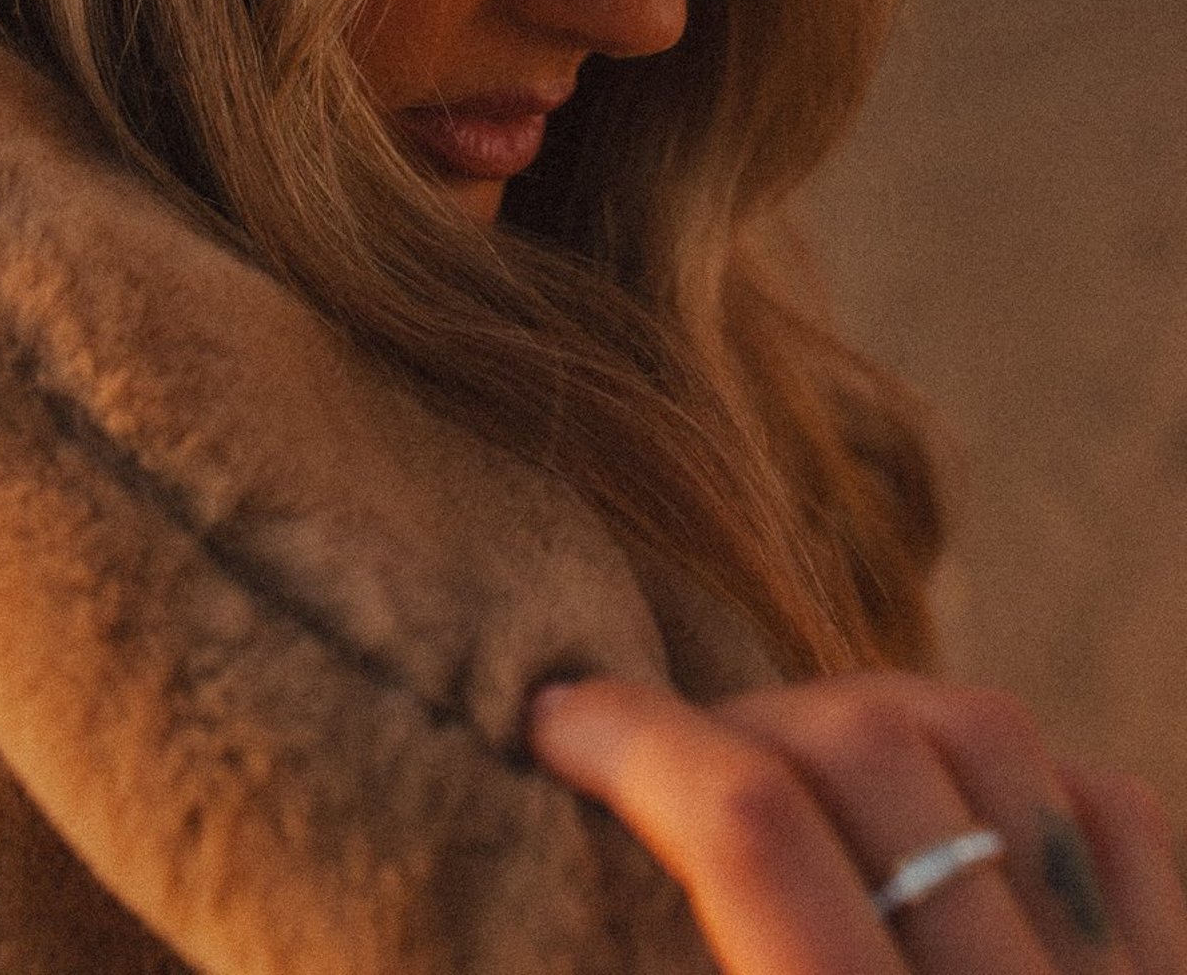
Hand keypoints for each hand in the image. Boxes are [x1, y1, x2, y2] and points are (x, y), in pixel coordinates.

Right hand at [530, 672, 1185, 974]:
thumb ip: (699, 963)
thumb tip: (613, 811)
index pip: (752, 832)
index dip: (633, 740)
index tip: (553, 718)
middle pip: (870, 747)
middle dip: (739, 716)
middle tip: (662, 758)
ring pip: (993, 736)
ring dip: (869, 718)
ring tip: (795, 772)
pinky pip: (1112, 809)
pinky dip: (1016, 782)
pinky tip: (943, 824)